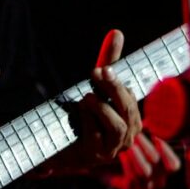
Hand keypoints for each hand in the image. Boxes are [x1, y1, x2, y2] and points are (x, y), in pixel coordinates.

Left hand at [70, 29, 141, 167]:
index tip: (103, 67)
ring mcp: (112, 148)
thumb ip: (108, 62)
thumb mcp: (95, 86)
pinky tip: (78, 111)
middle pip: (129, 111)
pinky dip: (88, 121)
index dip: (118, 81)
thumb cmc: (82, 113)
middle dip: (113, 90)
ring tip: (87, 97)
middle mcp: (127, 134)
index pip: (132, 95)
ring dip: (102, 109)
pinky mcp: (95, 156)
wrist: (57, 141)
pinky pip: (97, 138)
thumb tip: (117, 32)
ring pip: (118, 127)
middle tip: (96, 73)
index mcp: (131, 116)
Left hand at [98, 130, 181, 188]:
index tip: (156, 139)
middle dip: (145, 146)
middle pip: (156, 164)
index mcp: (164, 169)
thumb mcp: (140, 142)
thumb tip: (149, 123)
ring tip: (128, 144)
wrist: (105, 165)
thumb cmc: (127, 151)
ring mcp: (144, 187)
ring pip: (144, 171)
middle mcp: (158, 181)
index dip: (167, 152)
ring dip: (135, 154)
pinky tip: (121, 155)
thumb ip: (148, 136)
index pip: (173, 165)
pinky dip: (126, 164)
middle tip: (136, 135)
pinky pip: (131, 178)